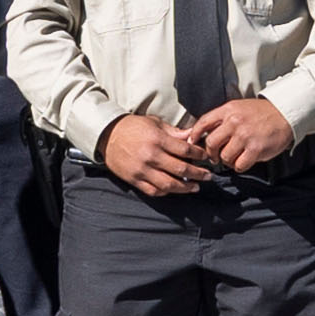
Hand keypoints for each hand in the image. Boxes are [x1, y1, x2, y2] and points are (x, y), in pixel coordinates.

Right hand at [99, 112, 215, 196]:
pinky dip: (166, 192)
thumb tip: (192, 135)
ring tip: (195, 187)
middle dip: (198, 174)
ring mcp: (142, 170)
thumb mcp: (154, 123)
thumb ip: (174, 132)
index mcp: (157, 140)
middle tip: (208, 176)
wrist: (107, 136)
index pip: (184, 150)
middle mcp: (151, 156)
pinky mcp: (134, 180)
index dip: (198, 154)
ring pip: (169, 184)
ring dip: (185, 188)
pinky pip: (153, 191)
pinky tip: (174, 190)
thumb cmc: (132, 127)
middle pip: (181, 169)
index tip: (205, 157)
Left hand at [182, 95, 297, 172]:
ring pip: (225, 157)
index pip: (203, 122)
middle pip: (211, 143)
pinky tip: (245, 160)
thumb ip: (222, 118)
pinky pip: (239, 165)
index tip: (193, 143)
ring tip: (235, 157)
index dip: (194, 135)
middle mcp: (235, 122)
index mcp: (228, 110)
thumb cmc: (261, 113)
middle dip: (211, 154)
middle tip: (215, 157)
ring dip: (228, 161)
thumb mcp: (238, 108)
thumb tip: (204, 133)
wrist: (284, 114)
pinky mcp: (256, 149)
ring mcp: (245, 136)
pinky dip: (239, 166)